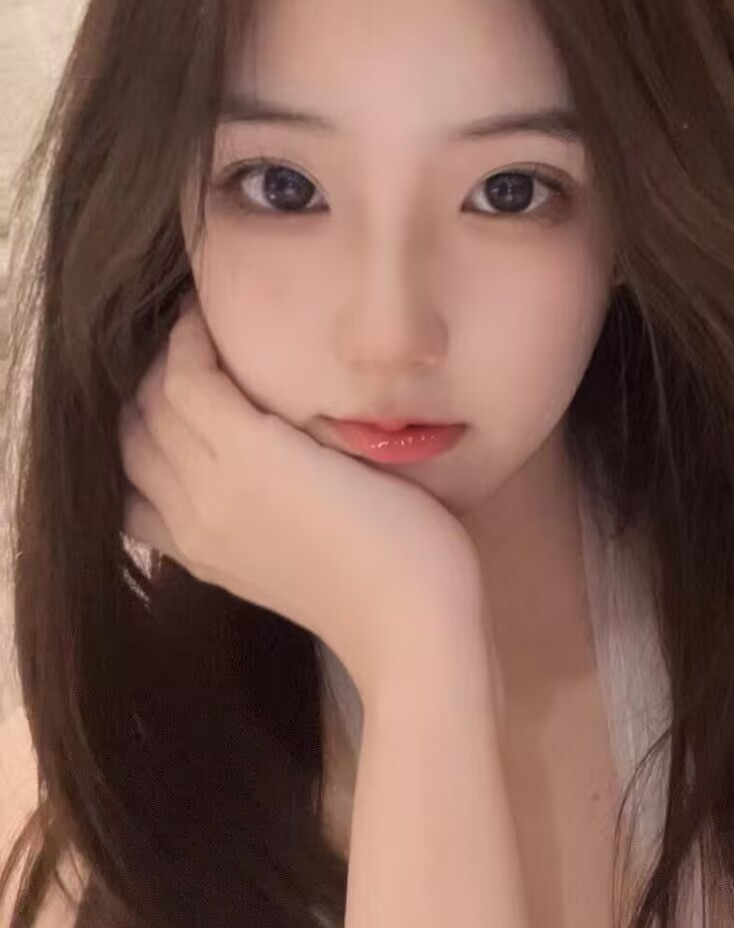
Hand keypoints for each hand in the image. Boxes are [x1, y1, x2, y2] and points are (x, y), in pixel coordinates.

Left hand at [118, 294, 483, 707]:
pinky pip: (135, 511)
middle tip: (192, 338)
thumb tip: (255, 369)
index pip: (185, 378)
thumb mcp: (354, 448)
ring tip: (173, 388)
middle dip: (162, 365)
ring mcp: (196, 535)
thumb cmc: (405, 526)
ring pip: (132, 458)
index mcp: (245, 456)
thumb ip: (292, 406)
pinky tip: (159, 457)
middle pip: (149, 412)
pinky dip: (132, 473)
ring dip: (141, 414)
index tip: (206, 304)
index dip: (188, 335)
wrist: (406, 623)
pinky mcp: (202, 565)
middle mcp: (202, 494)